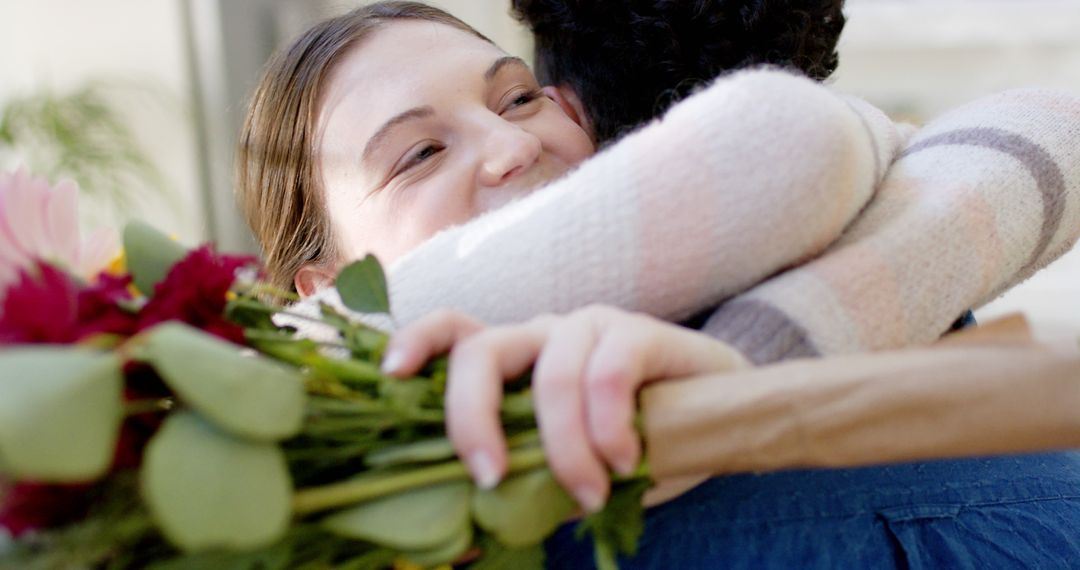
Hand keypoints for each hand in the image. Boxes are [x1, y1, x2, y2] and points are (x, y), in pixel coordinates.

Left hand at [380, 305, 747, 511]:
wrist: (719, 417)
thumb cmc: (630, 446)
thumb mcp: (564, 476)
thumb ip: (517, 495)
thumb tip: (454, 545)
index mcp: (513, 365)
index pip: (452, 331)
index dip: (414, 344)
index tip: (391, 377)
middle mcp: (541, 336)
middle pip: (482, 350)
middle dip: (472, 416)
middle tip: (487, 477)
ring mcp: (590, 329)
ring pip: (553, 373)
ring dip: (564, 445)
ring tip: (590, 493)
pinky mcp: (640, 333)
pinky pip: (611, 370)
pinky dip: (609, 424)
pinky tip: (625, 460)